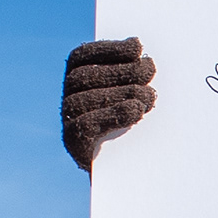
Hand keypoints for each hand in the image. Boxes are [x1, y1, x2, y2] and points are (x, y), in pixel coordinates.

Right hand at [64, 37, 156, 167]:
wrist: (130, 170)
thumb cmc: (135, 127)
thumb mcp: (135, 94)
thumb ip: (133, 73)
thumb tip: (139, 49)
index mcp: (77, 80)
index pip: (83, 56)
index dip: (109, 49)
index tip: (137, 47)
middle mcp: (68, 99)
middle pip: (86, 76)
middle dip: (121, 70)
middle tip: (149, 70)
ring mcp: (68, 122)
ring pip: (86, 99)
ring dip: (122, 92)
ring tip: (149, 95)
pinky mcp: (74, 144)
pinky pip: (87, 125)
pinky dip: (113, 114)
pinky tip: (136, 110)